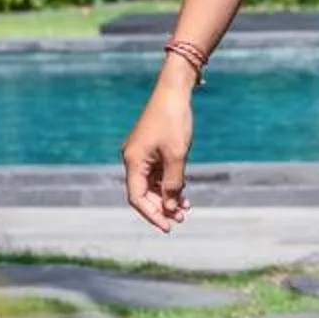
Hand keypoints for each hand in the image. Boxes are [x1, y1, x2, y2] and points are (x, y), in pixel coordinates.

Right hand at [121, 87, 194, 232]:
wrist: (174, 90)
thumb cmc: (174, 120)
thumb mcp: (177, 156)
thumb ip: (172, 184)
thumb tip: (169, 207)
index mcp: (133, 161)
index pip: (137, 198)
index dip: (152, 214)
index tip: (168, 227)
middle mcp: (133, 159)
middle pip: (144, 193)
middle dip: (161, 207)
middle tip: (181, 218)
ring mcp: (141, 153)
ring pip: (152, 184)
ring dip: (167, 197)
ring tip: (186, 208)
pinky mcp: (151, 148)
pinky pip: (157, 172)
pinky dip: (169, 183)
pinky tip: (184, 193)